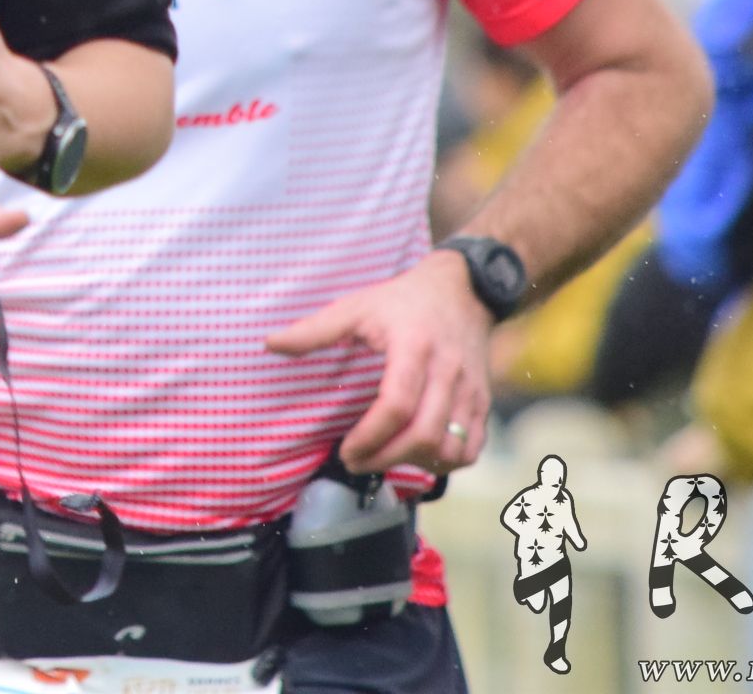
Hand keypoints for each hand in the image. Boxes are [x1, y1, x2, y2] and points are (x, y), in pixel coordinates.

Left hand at [265, 251, 494, 474]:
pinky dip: (445, 462)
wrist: (463, 290)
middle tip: (357, 461)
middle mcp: (448, 371)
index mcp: (413, 347)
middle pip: (425, 435)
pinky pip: (471, 448)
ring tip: (384, 457)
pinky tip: (416, 454)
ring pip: (451, 448)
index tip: (345, 450)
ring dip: (415, 463)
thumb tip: (270, 344)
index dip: (370, 436)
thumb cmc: (403, 301)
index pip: (397, 404)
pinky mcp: (483, 402)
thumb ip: (315, 329)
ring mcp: (471, 390)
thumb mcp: (357, 306)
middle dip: (386, 459)